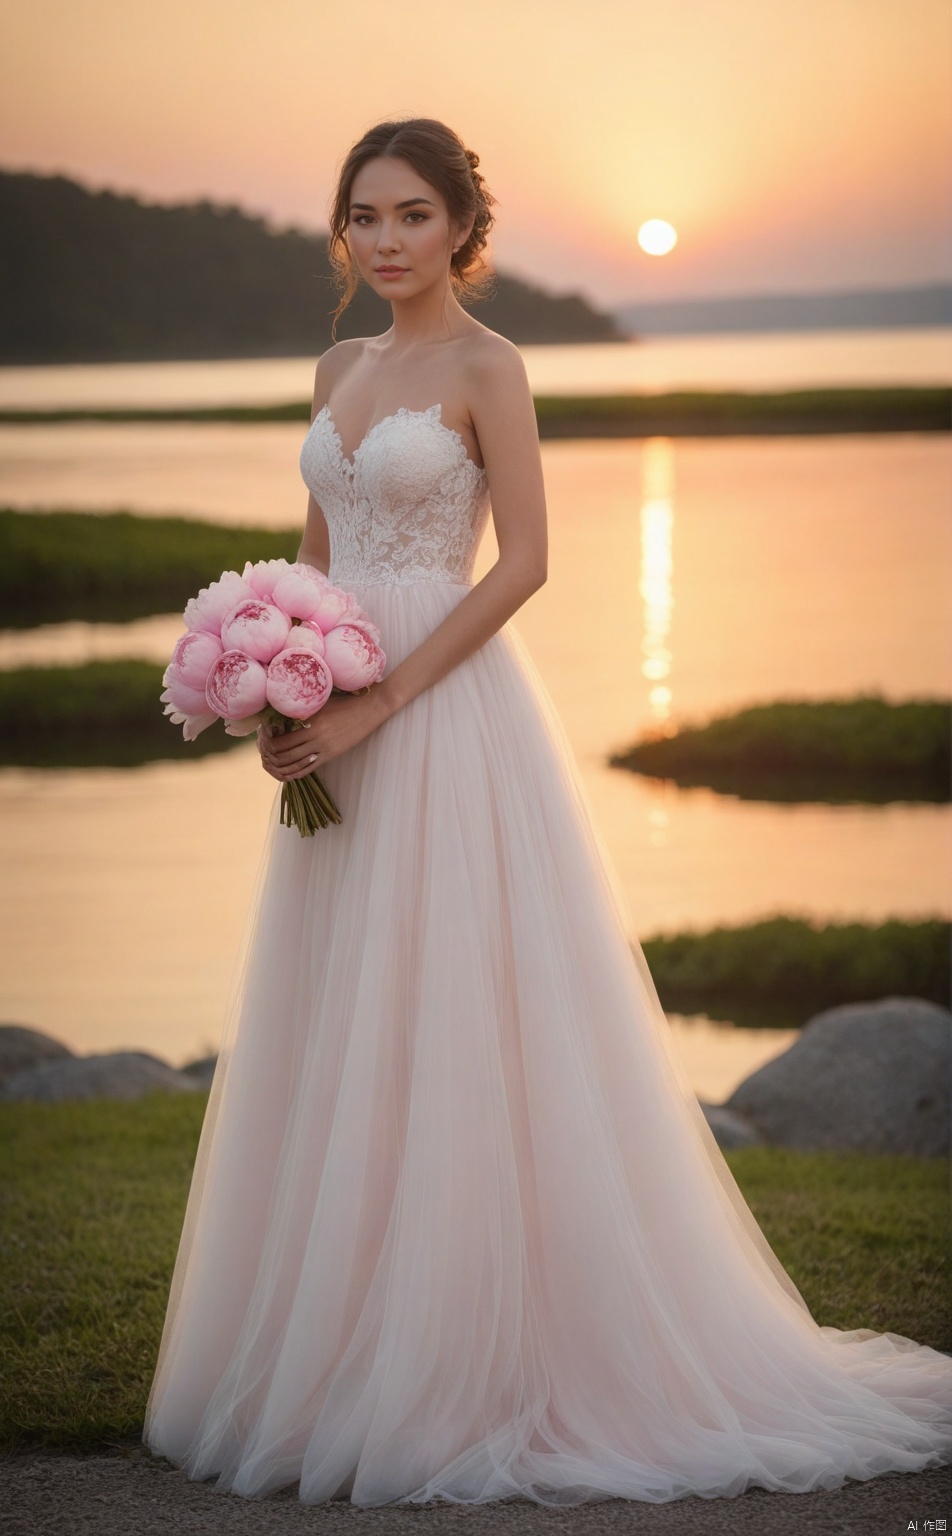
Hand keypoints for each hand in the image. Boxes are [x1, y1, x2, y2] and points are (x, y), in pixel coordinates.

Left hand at [256, 689, 389, 781]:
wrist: (369, 709)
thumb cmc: (344, 701)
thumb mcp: (320, 701)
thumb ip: (302, 708)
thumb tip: (278, 713)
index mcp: (311, 723)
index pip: (281, 739)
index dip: (268, 742)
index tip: (263, 736)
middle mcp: (316, 738)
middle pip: (285, 754)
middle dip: (270, 755)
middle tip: (263, 752)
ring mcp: (324, 749)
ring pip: (295, 764)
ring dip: (279, 766)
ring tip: (270, 762)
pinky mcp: (331, 755)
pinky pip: (308, 769)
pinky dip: (294, 773)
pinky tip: (286, 772)